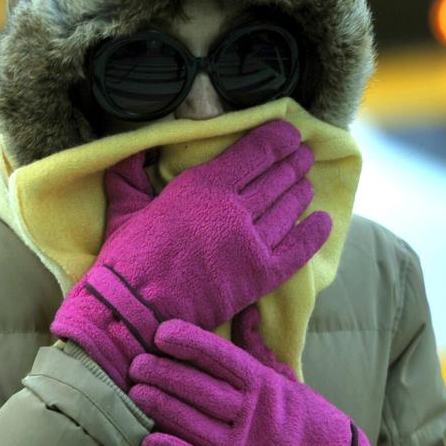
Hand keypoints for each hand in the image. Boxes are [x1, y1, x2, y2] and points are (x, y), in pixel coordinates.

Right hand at [52, 120, 330, 386]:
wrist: (134, 311)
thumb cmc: (125, 260)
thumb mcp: (123, 208)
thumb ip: (130, 176)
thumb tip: (130, 153)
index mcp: (203, 184)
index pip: (255, 152)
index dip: (278, 139)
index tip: (290, 134)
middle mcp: (233, 207)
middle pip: (277, 178)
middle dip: (294, 165)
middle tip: (303, 157)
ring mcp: (250, 242)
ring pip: (288, 209)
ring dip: (301, 194)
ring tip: (307, 186)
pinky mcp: (259, 276)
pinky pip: (296, 250)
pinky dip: (312, 235)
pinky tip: (322, 222)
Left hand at [129, 319, 396, 445]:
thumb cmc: (304, 422)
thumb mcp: (286, 381)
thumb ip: (258, 350)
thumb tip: (245, 312)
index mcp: (264, 386)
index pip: (222, 358)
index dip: (190, 343)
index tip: (161, 333)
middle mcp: (253, 415)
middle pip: (200, 389)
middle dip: (164, 374)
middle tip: (135, 364)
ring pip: (192, 423)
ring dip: (160, 407)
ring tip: (134, 392)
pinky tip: (147, 441)